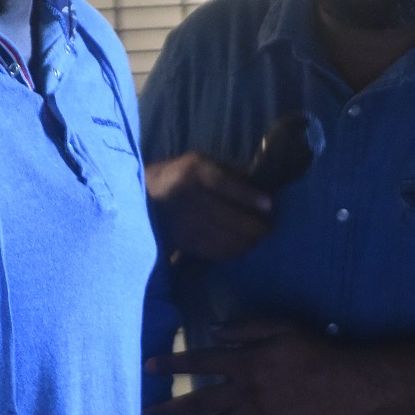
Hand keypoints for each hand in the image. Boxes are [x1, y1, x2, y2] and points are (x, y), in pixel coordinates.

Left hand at [143, 321, 367, 414]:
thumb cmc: (316, 351)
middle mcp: (245, 392)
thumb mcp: (283, 326)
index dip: (173, 363)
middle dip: (169, 410)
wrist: (347, 387)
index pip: (200, 362)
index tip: (149, 367)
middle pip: (199, 402)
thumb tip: (213, 332)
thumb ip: (247, 328)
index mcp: (247, 362)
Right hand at [145, 152, 271, 260]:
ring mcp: (185, 222)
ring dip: (247, 241)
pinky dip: (233, 251)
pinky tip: (242, 247)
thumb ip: (228, 173)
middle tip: (269, 227)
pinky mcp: (184, 242)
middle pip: (228, 216)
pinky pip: (214, 250)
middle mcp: (187, 196)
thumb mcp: (200, 163)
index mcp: (193, 171)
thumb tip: (260, 188)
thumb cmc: (180, 177)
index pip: (224, 183)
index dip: (249, 196)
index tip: (269, 205)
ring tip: (258, 238)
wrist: (144, 200)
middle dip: (255, 225)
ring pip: (224, 237)